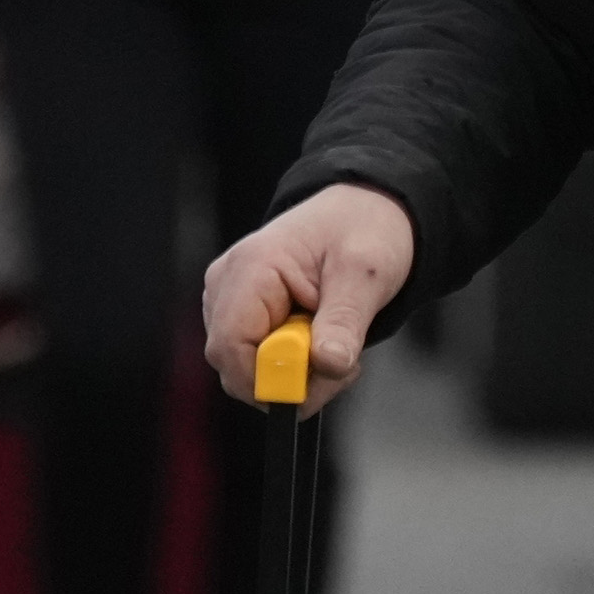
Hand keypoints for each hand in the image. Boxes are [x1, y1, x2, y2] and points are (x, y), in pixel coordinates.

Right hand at [204, 183, 421, 409]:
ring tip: (336, 344)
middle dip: (290, 380)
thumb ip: (344, 321)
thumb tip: (328, 364)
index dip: (268, 379)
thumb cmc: (363, 229)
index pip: (230, 346)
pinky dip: (294, 365)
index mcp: (250, 267)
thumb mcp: (366, 273)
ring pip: (247, 369)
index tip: (316, 383)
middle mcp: (227, 284)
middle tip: (341, 364)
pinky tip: (321, 342)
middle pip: (235, 365)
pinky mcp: (244, 315)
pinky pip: (258, 361)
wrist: (366, 210)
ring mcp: (231, 300)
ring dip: (297, 373)